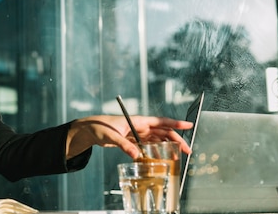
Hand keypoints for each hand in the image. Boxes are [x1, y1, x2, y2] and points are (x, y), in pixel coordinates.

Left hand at [67, 115, 192, 159]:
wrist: (89, 130)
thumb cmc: (98, 127)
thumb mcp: (111, 136)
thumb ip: (124, 145)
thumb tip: (137, 156)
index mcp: (137, 121)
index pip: (160, 121)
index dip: (175, 124)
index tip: (188, 125)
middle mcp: (139, 126)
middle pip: (162, 132)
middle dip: (176, 139)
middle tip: (186, 150)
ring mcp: (137, 132)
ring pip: (157, 138)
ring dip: (168, 145)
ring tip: (178, 155)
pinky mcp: (133, 139)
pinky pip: (149, 144)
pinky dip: (157, 149)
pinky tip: (162, 156)